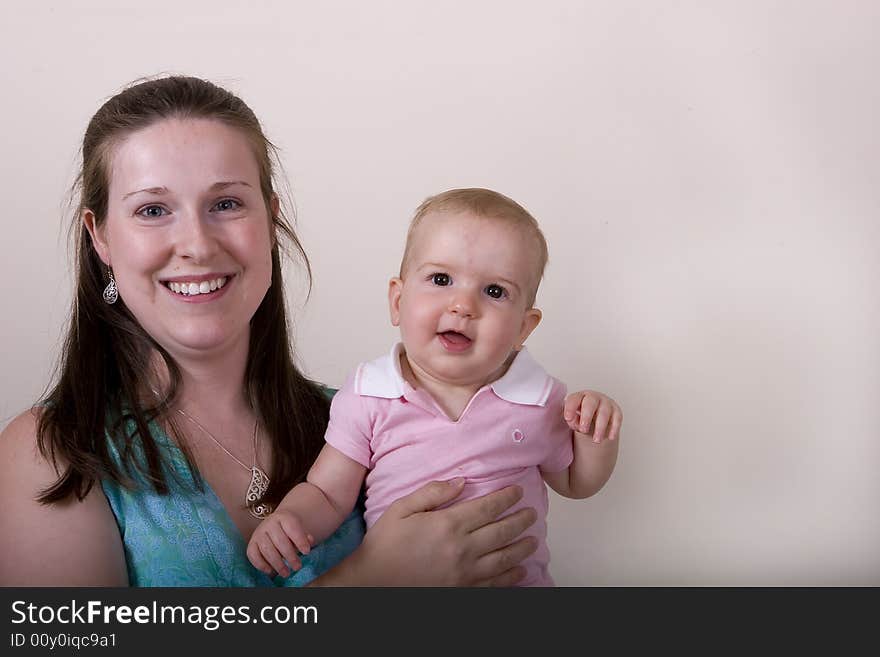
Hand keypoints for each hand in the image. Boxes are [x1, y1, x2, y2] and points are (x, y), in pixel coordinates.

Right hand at [246, 509, 313, 577]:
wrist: (275, 525)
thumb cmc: (290, 531)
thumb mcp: (299, 530)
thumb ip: (305, 536)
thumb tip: (310, 542)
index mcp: (283, 517)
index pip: (292, 527)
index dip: (299, 540)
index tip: (307, 552)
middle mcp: (269, 523)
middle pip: (279, 540)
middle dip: (289, 555)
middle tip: (297, 567)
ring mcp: (258, 533)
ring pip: (266, 549)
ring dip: (277, 563)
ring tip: (286, 573)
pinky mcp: (251, 543)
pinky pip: (253, 555)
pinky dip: (261, 564)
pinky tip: (270, 571)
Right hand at [353, 479, 537, 585]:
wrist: (373, 583)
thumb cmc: (385, 544)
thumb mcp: (401, 509)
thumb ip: (432, 493)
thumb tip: (461, 481)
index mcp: (448, 525)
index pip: (488, 507)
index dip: (507, 498)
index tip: (518, 491)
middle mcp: (462, 549)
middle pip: (503, 531)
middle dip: (522, 520)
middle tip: (532, 513)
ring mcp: (465, 573)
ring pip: (505, 558)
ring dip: (523, 547)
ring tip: (533, 539)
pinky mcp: (463, 591)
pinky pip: (496, 584)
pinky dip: (512, 576)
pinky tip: (520, 570)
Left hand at [564, 390, 621, 442]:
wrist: (595, 420)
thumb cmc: (581, 418)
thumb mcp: (574, 419)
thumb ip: (572, 419)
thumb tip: (571, 419)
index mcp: (580, 397)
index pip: (574, 399)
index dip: (570, 408)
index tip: (567, 418)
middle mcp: (594, 397)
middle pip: (590, 402)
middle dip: (587, 416)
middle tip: (583, 430)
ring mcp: (606, 403)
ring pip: (605, 412)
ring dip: (600, 427)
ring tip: (596, 440)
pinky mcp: (616, 411)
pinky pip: (617, 418)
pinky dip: (614, 428)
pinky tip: (610, 437)